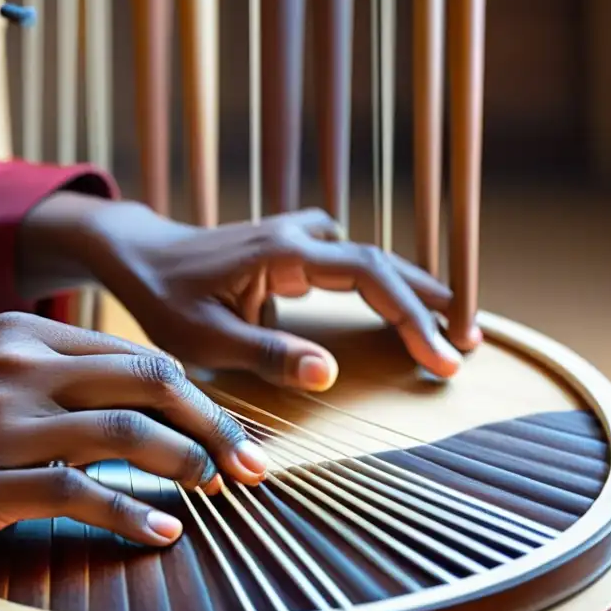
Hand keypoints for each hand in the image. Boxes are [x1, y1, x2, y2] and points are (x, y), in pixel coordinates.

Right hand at [0, 312, 268, 582]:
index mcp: (18, 334)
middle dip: (212, 421)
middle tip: (250, 460)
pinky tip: (163, 532)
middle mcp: (17, 368)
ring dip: (187, 461)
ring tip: (218, 488)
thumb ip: (40, 374)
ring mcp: (0, 424)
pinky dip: (134, 514)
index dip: (191, 393)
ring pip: (125, 432)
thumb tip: (116, 399)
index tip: (224, 427)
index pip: (132, 355)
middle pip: (146, 382)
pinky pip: (81, 494)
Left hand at [27, 195, 481, 390]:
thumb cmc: (163, 297)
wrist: (139, 255)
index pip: (368, 275)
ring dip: (413, 291)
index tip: (443, 358)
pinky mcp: (292, 248)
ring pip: (372, 259)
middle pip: (382, 262)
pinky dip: (385, 284)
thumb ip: (265, 354)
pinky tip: (400, 305)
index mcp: (282, 252)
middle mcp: (298, 235)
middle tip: (470, 345)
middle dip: (430, 303)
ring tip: (453, 325)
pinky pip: (353, 262)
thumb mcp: (204, 337)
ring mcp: (297, 237)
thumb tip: (330, 375)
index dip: (412, 315)